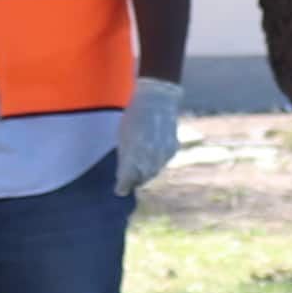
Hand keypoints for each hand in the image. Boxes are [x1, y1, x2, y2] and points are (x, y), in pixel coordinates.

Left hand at [116, 74, 185, 195]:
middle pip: (142, 178)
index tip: (119, 191)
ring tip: (139, 172)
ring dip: (145, 174)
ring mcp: (163, 154)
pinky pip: (162, 163)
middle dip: (134, 181)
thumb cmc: (134, 116)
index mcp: (134, 154)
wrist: (158, 101)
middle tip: (129, 182)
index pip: (127, 179)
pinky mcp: (172, 150)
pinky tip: (150, 158)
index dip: (122, 187)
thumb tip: (123, 172)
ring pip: (153, 172)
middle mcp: (149, 157)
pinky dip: (155, 164)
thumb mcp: (123, 136)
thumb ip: (124, 156)